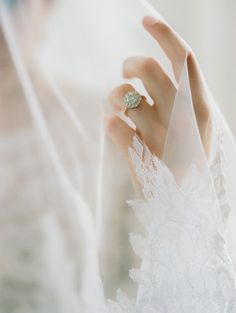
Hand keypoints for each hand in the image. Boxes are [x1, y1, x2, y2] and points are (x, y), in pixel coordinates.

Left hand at [106, 16, 210, 193]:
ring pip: (122, 95)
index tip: (146, 19)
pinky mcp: (138, 156)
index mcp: (199, 108)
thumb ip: (185, 100)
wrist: (185, 208)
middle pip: (146, 67)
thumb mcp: (199, 129)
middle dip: (128, 63)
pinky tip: (115, 128)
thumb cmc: (189, 163)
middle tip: (125, 74)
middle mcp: (180, 118)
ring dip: (114, 96)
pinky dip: (109, 122)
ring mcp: (158, 138)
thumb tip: (158, 70)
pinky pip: (111, 125)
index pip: (184, 58)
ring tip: (118, 108)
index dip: (164, 33)